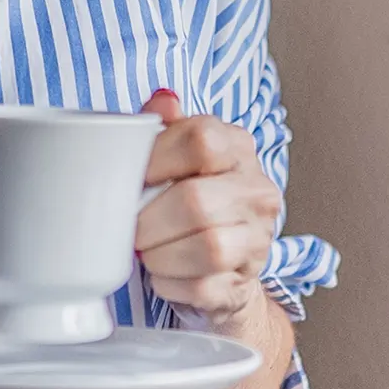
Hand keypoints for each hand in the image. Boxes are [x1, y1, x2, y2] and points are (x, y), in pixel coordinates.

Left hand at [134, 89, 282, 327]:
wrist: (219, 263)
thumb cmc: (186, 198)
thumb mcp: (172, 155)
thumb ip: (162, 126)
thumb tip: (162, 101)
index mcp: (237, 147)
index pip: (201, 139)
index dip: (155, 160)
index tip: (131, 179)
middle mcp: (256, 189)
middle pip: (195, 201)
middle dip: (148, 220)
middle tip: (129, 225)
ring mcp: (258, 238)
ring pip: (207, 247)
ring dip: (159, 254)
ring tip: (145, 250)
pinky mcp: (244, 282)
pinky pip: (201, 287)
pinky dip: (169, 283)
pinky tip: (161, 273)